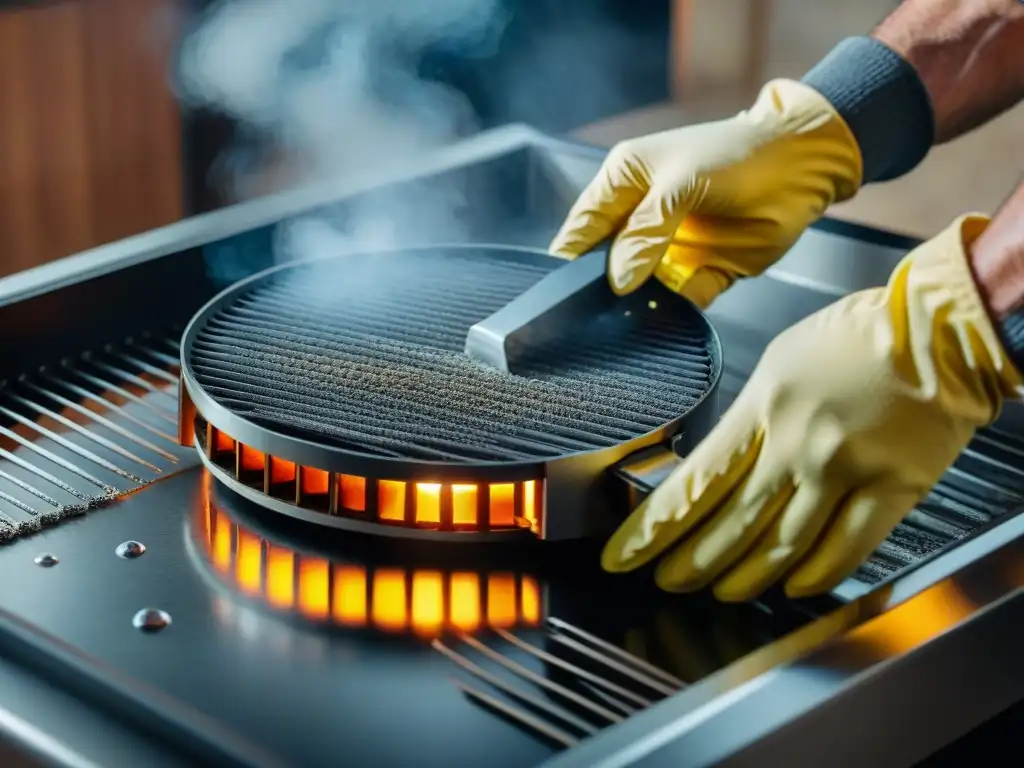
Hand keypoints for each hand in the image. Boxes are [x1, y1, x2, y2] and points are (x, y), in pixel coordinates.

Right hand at [549, 80, 861, 307]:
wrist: (806, 165)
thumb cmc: (739, 155)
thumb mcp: (682, 183)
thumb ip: (645, 231)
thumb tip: (616, 280)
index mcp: (622, 186)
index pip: (580, 231)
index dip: (569, 262)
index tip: (561, 296)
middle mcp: (640, 221)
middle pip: (604, 266)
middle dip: (600, 290)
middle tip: (592, 316)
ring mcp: (668, 250)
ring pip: (638, 290)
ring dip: (635, 307)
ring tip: (625, 325)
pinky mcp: (700, 274)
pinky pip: (677, 303)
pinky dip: (673, 314)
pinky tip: (664, 321)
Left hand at [602, 216, 1022, 599]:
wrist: (939, 329)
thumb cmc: (861, 335)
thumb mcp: (781, 360)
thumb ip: (751, 414)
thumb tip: (724, 459)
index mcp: (763, 407)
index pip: (694, 482)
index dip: (654, 527)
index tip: (625, 553)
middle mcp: (796, 444)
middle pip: (730, 522)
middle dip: (690, 561)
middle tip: (667, 581)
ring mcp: (844, 469)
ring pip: (782, 543)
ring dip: (745, 576)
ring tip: (721, 591)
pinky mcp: (893, 488)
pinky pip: (848, 547)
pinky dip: (817, 574)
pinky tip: (794, 587)